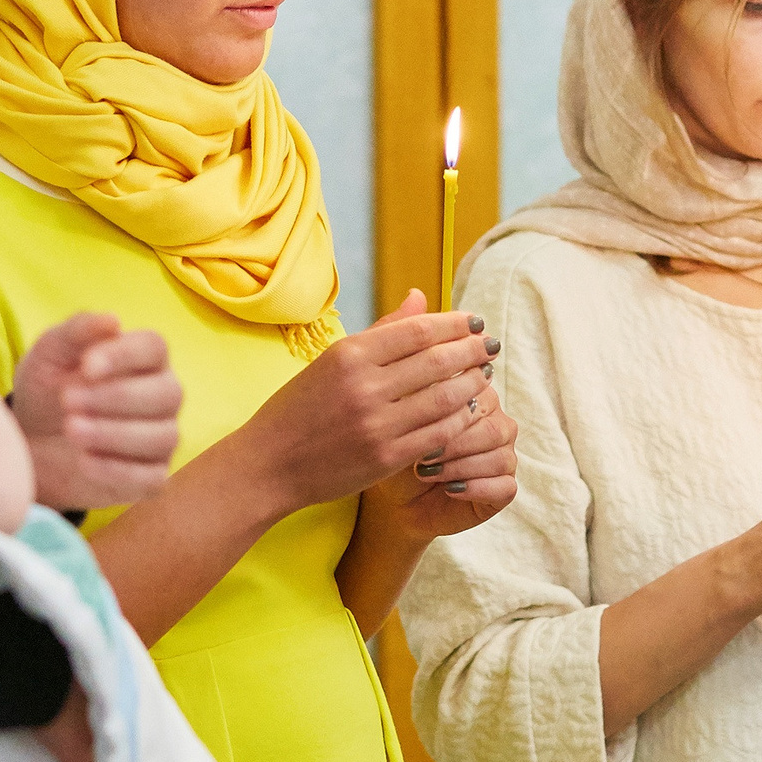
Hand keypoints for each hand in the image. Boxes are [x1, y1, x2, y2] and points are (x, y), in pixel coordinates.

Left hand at [12, 313, 181, 510]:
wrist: (29, 444)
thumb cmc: (48, 390)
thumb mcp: (50, 354)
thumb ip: (77, 331)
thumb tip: (111, 320)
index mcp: (144, 358)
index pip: (154, 348)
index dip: (124, 356)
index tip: (86, 367)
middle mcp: (162, 396)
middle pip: (166, 393)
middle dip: (116, 397)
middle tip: (69, 400)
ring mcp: (160, 438)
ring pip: (162, 436)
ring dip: (114, 433)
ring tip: (72, 430)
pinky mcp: (150, 477)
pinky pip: (153, 477)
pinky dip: (118, 470)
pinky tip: (84, 461)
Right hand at [243, 292, 492, 512]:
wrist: (269, 464)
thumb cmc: (300, 408)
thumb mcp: (332, 360)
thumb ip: (381, 330)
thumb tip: (420, 297)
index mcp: (350, 354)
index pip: (418, 330)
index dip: (455, 324)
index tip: (475, 321)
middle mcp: (365, 386)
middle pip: (438, 361)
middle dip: (473, 351)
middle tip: (491, 345)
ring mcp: (377, 425)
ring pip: (445, 398)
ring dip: (473, 385)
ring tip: (485, 376)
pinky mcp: (386, 459)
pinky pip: (438, 434)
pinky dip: (460, 420)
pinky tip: (469, 410)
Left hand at [360, 375, 517, 540]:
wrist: (397, 498)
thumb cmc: (400, 454)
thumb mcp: (404, 425)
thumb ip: (420, 401)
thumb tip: (428, 387)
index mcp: (479, 399)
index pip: (480, 400)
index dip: (451, 415)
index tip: (419, 429)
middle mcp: (498, 425)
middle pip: (494, 430)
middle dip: (457, 445)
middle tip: (424, 457)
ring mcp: (505, 457)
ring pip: (501, 459)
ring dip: (462, 468)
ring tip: (430, 474)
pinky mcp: (505, 489)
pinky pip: (505, 487)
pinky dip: (477, 489)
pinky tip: (450, 490)